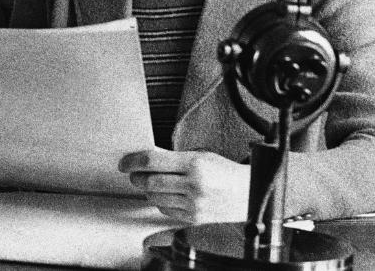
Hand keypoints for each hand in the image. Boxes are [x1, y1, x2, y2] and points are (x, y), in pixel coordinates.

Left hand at [119, 148, 249, 223]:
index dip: (133, 161)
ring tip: (151, 183)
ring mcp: (194, 204)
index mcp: (195, 164)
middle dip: (137, 177)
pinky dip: (161, 203)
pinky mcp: (194, 219)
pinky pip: (166, 211)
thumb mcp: (201, 156)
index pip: (152, 161)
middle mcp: (194, 185)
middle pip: (149, 181)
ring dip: (148, 190)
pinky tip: (166, 195)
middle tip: (134, 174)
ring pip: (155, 198)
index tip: (125, 163)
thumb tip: (146, 157)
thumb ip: (173, 157)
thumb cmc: (225, 173)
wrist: (249, 194)